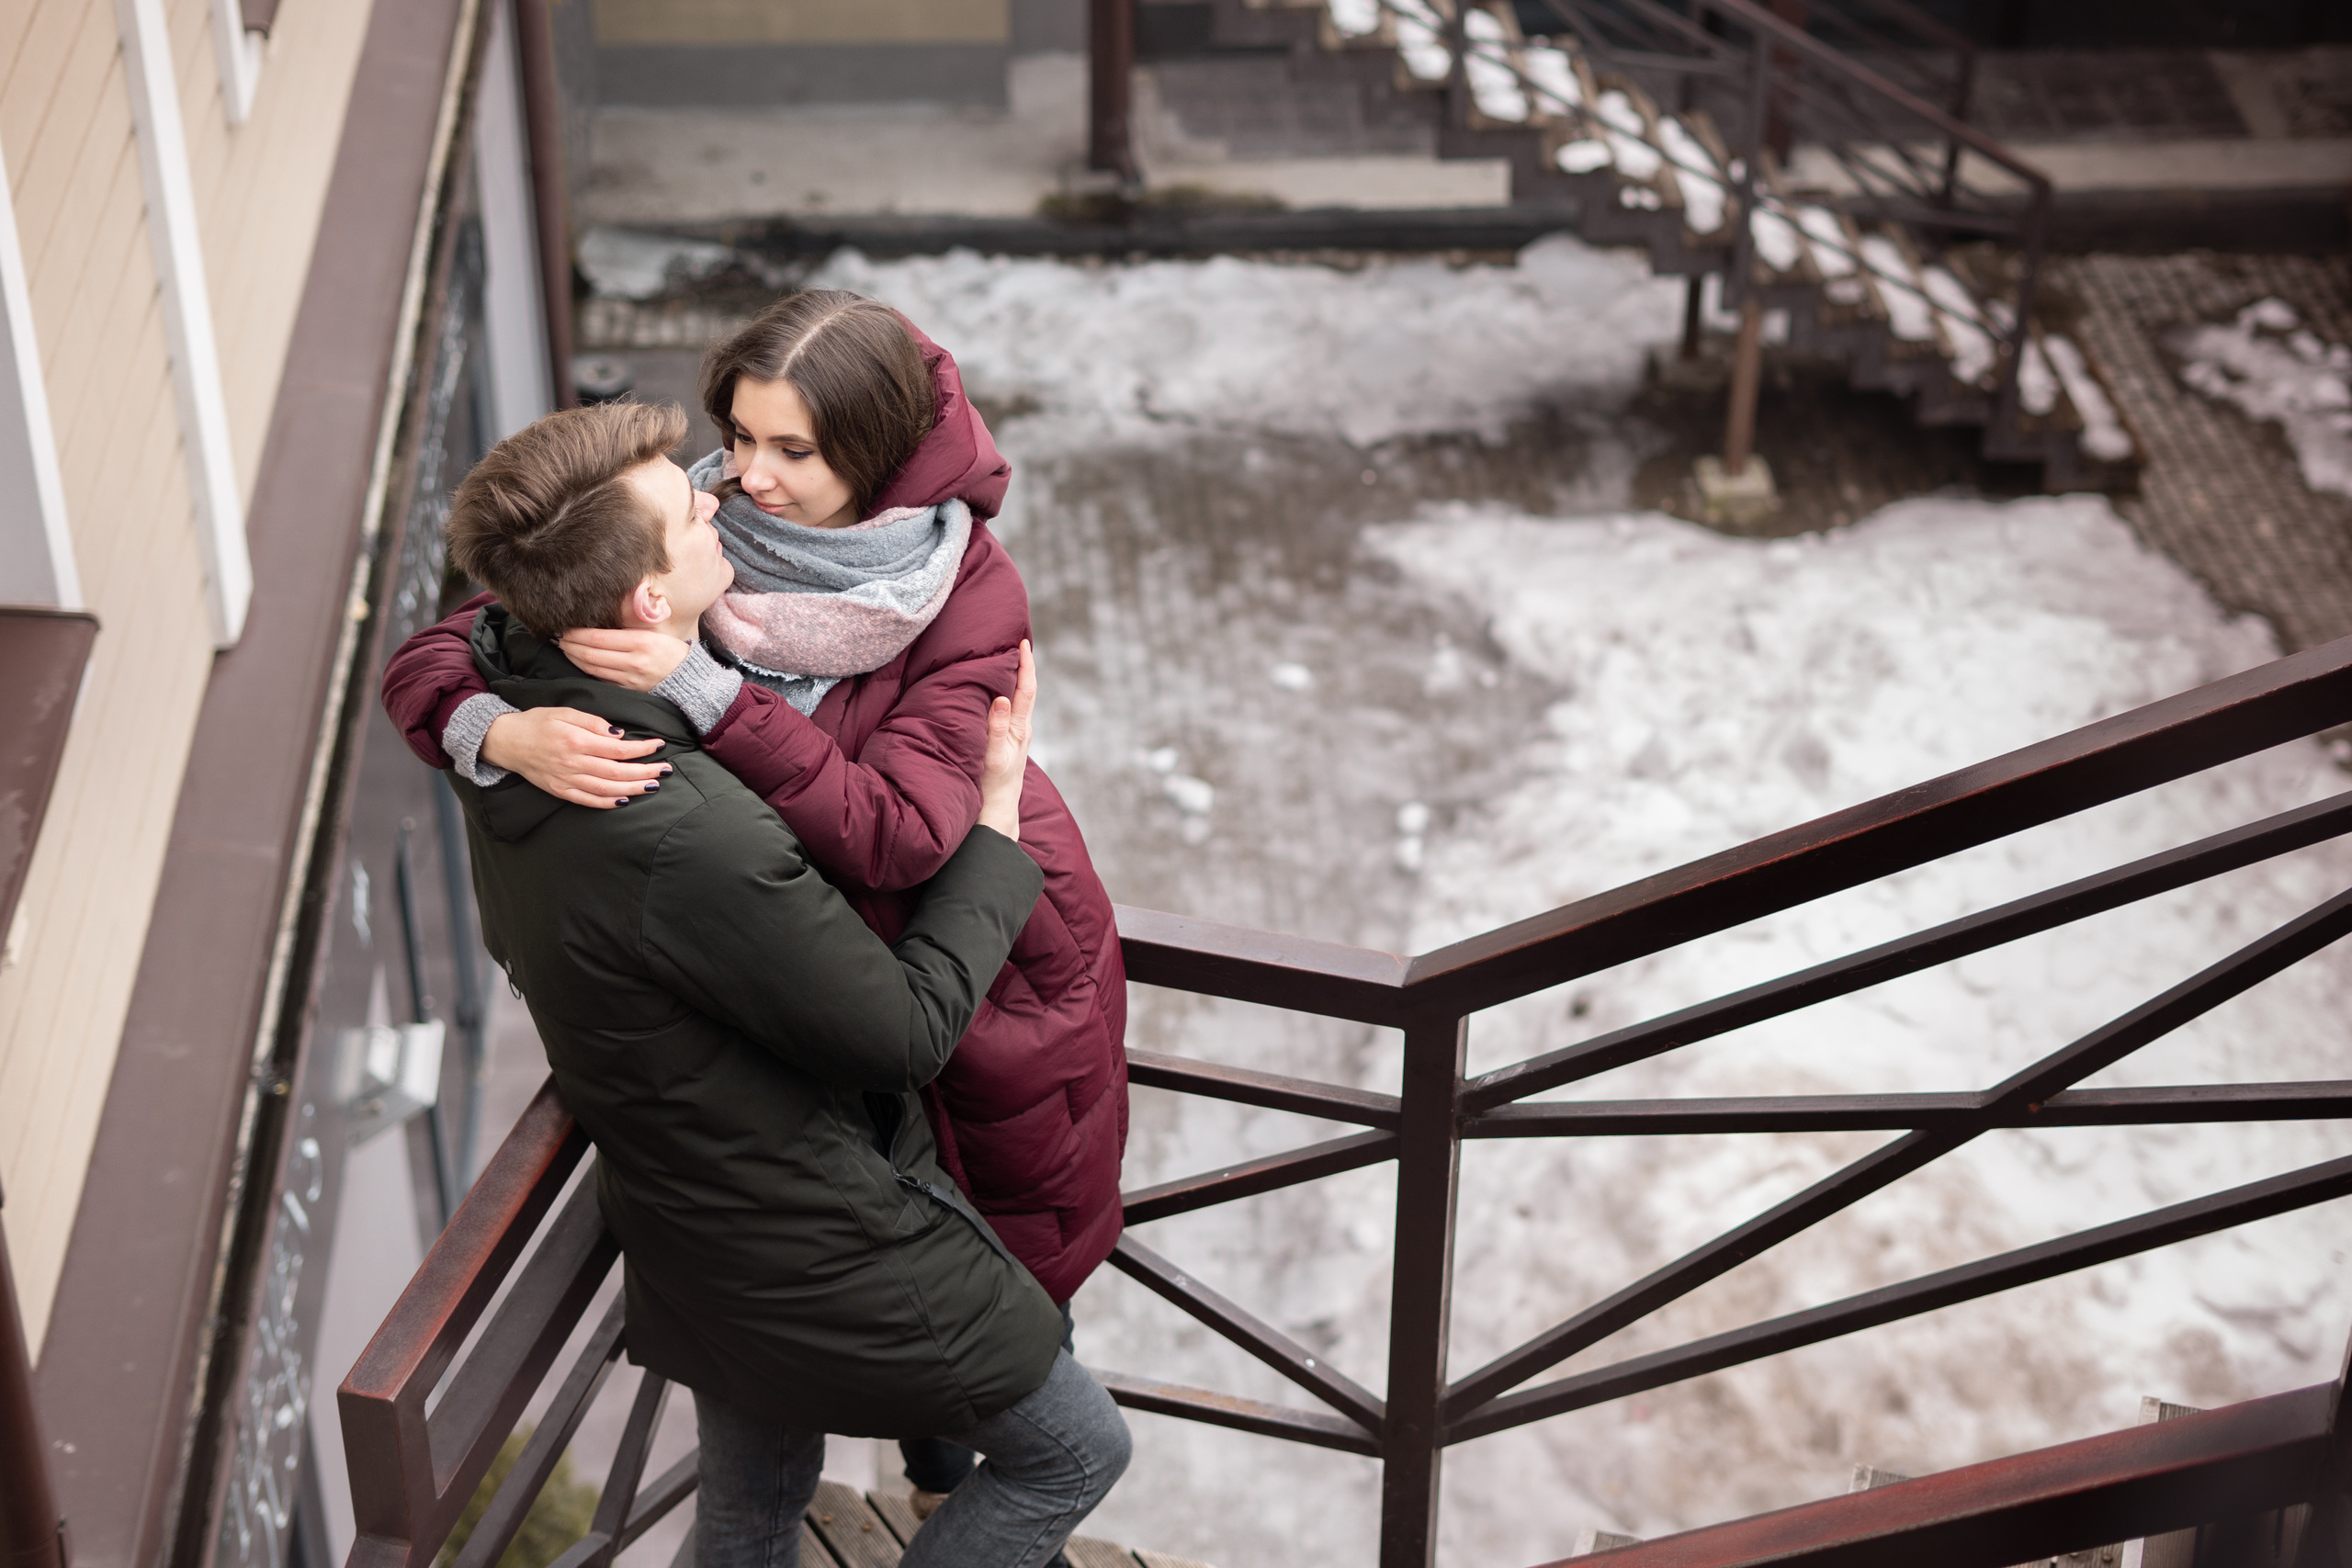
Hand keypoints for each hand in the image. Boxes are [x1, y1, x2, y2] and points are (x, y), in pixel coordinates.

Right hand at [482, 707, 668, 808]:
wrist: (506, 741)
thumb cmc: (537, 722)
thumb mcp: (565, 712)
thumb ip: (593, 722)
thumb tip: (619, 735)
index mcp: (576, 740)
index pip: (619, 749)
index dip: (643, 749)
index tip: (659, 745)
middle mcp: (573, 763)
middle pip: (617, 771)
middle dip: (645, 772)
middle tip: (666, 770)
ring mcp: (566, 780)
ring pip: (607, 789)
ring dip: (633, 788)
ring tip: (653, 786)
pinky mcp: (559, 790)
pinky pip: (587, 800)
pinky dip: (607, 802)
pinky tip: (624, 799)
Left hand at [558, 628, 691, 691]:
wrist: (688, 679)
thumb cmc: (670, 652)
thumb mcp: (653, 634)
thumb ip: (627, 630)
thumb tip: (596, 623)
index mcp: (640, 642)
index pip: (598, 637)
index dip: (576, 633)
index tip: (565, 628)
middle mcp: (633, 662)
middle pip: (590, 654)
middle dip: (570, 645)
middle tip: (558, 638)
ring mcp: (629, 679)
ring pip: (592, 668)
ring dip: (574, 658)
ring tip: (564, 648)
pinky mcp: (627, 690)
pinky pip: (601, 679)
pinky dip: (586, 670)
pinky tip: (579, 662)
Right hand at [976, 641, 1035, 842]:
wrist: (993, 815)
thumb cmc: (991, 788)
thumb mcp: (992, 757)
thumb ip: (996, 728)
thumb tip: (1002, 697)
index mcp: (1019, 729)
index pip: (1026, 690)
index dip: (1026, 665)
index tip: (1023, 643)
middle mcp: (1020, 730)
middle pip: (1024, 691)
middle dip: (1021, 666)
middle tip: (1015, 640)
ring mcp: (1013, 737)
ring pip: (1016, 700)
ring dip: (1012, 679)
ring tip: (1005, 658)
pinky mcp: (1005, 742)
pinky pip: (1006, 711)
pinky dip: (1003, 694)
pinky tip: (994, 689)